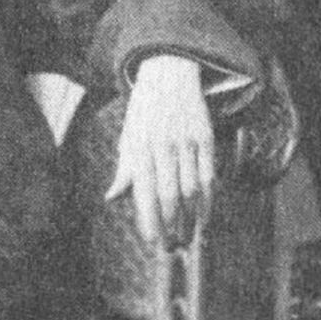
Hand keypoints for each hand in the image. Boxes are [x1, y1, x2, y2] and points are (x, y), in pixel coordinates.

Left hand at [106, 51, 215, 249]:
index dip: (150, 219)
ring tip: (189, 238)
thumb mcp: (128, 136)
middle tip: (173, 247)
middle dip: (172, 225)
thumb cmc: (144, 110)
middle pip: (170, 195)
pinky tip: (207, 217)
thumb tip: (111, 197)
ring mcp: (186, 141)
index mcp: (139, 148)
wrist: (169, 72)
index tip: (153, 241)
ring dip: (191, 218)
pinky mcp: (205, 137)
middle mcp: (162, 146)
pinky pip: (209, 174)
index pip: (145, 192)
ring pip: (191, 189)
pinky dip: (210, 199)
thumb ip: (123, 169)